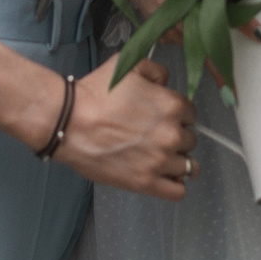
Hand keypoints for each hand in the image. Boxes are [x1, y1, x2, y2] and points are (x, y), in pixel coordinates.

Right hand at [56, 56, 198, 198]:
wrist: (69, 122)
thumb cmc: (95, 94)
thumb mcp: (127, 67)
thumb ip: (155, 71)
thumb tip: (166, 83)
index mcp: (171, 106)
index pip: (191, 114)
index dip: (177, 115)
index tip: (162, 118)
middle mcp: (171, 135)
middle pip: (190, 140)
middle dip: (175, 137)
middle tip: (154, 136)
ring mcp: (160, 161)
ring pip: (189, 166)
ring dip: (176, 161)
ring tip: (158, 158)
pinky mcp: (146, 183)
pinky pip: (177, 192)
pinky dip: (174, 185)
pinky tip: (162, 177)